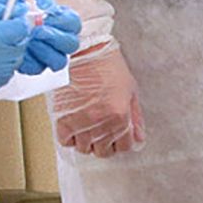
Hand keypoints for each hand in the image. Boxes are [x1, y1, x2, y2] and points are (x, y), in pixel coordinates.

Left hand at [0, 0, 82, 74]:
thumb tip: (33, 8)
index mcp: (53, 16)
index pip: (72, 22)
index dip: (62, 21)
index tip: (45, 17)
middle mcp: (53, 36)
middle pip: (71, 43)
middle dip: (55, 38)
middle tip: (37, 32)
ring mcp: (44, 51)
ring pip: (59, 59)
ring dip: (42, 51)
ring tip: (26, 43)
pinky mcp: (31, 63)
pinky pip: (38, 67)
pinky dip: (28, 61)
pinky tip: (17, 51)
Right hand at [52, 43, 146, 158]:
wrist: (83, 51)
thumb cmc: (108, 66)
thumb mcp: (130, 91)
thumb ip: (135, 118)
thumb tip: (139, 139)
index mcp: (121, 116)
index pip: (124, 147)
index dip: (120, 142)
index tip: (115, 135)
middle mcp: (102, 123)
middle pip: (103, 151)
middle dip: (103, 143)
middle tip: (99, 130)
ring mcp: (82, 122)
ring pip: (84, 148)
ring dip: (86, 140)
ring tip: (85, 126)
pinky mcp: (63, 118)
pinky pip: (66, 141)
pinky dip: (69, 136)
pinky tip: (73, 125)